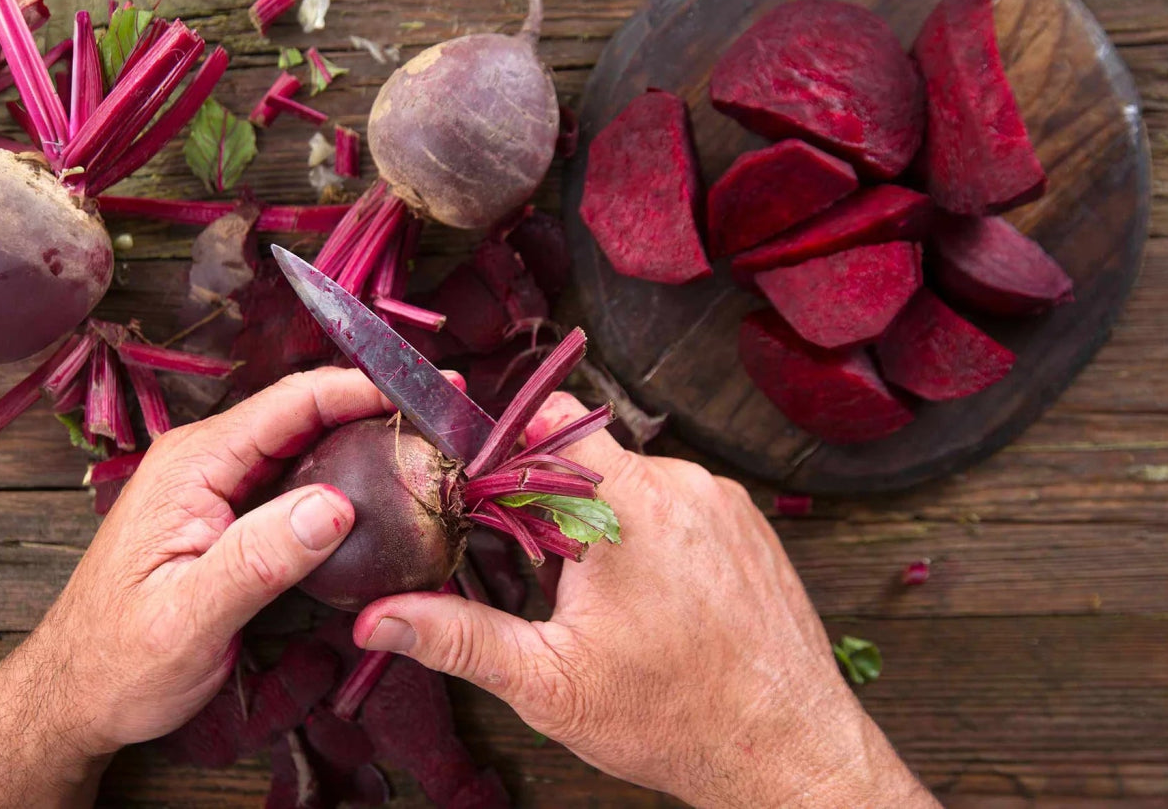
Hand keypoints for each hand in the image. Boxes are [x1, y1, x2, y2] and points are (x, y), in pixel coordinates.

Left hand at [0, 367, 406, 807]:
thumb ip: (258, 559)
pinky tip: (381, 496)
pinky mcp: (225, 518)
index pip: (289, 405)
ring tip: (429, 447)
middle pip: (303, 416)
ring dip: (363, 444)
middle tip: (446, 417)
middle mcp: (202, 463)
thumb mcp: (189, 619)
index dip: (362, 389)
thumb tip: (335, 505)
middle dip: (376, 409)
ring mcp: (213, 489)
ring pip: (302, 450)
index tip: (426, 390)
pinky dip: (341, 482)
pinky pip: (291, 485)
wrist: (73, 698)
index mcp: (190, 467)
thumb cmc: (116, 663)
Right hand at [352, 393, 937, 808]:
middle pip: (587, 457)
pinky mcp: (748, 524)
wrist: (786, 748)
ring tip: (601, 602)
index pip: (547, 419)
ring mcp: (721, 502)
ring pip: (633, 483)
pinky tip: (649, 601)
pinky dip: (652, 538)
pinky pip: (679, 505)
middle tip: (539, 579)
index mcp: (624, 506)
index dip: (504, 451)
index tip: (481, 499)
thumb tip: (381, 618)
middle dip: (551, 506)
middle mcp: (679, 486)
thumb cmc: (676, 718)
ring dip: (604, 524)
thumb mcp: (548, 683)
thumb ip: (458, 637)